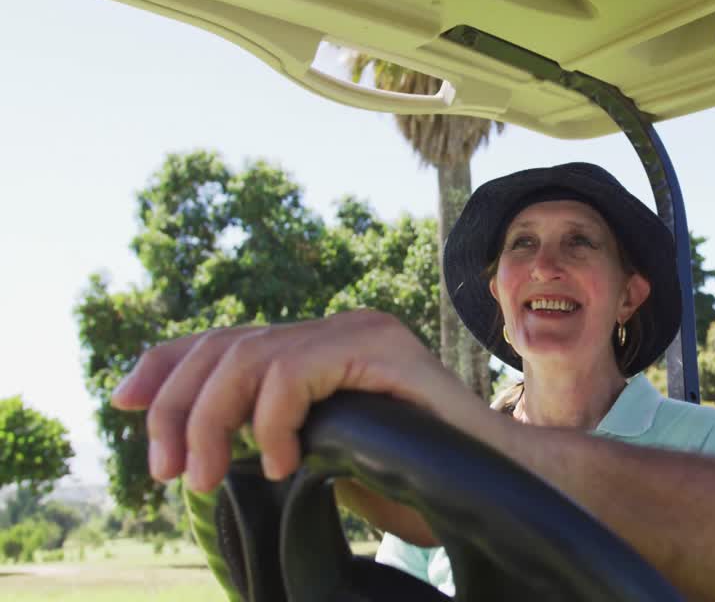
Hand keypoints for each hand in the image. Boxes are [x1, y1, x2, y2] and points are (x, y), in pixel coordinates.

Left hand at [111, 309, 487, 491]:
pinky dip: (269, 419)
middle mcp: (338, 327)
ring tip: (204, 480)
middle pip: (225, 344)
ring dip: (208, 422)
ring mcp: (360, 331)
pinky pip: (294, 369)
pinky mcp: (380, 347)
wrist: (498, 481)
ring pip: (249, 355)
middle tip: (166, 475)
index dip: (167, 362)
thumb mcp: (322, 457)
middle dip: (175, 408)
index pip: (228, 337)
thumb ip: (273, 434)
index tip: (122, 399)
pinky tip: (278, 463)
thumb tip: (197, 445)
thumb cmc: (420, 478)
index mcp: (323, 348)